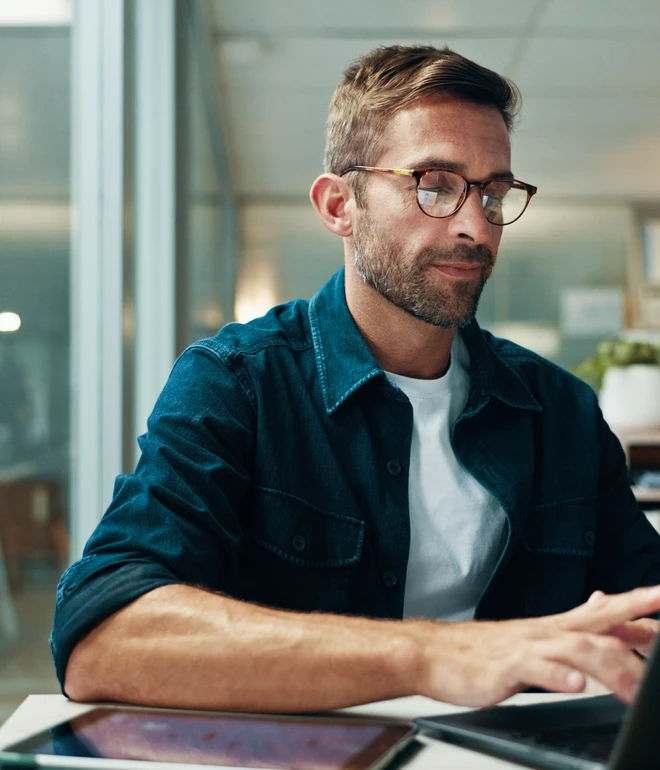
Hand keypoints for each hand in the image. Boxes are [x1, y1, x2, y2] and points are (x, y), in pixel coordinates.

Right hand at [412, 584, 659, 707]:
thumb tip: (599, 602)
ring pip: (575, 647)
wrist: (431, 652)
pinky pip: (534, 668)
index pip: (602, 612)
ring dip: (609, 666)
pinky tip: (576, 683)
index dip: (636, 605)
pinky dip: (557, 675)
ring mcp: (525, 647)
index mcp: (551, 627)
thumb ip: (567, 623)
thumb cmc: (478, 649)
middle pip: (598, 622)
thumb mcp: (530, 636)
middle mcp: (544, 632)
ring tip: (634, 688)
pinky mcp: (504, 667)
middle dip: (635, 620)